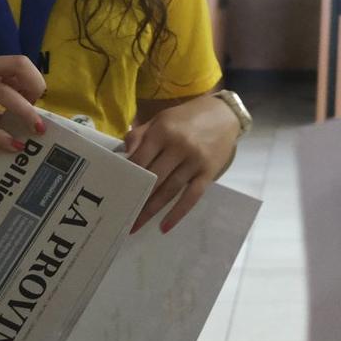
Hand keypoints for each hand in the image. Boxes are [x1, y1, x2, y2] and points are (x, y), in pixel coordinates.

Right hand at [0, 55, 46, 153]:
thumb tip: (5, 115)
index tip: (31, 103)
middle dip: (36, 88)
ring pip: (4, 93)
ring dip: (26, 112)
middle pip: (20, 66)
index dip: (32, 83)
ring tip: (37, 131)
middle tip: (37, 112)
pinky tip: (11, 146)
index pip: (18, 64)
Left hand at [122, 95, 239, 232]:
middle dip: (136, 198)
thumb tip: (124, 153)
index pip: (139, 159)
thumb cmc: (187, 117)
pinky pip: (192, 196)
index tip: (115, 192)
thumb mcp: (161, 119)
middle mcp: (179, 147)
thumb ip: (140, 134)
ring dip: (151, 210)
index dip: (127, 176)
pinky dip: (178, 213)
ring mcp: (195, 161)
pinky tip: (165, 227)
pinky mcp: (209, 172)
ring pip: (169, 190)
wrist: (224, 114)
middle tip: (121, 215)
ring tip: (136, 226)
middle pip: (153, 178)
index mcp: (163, 132)